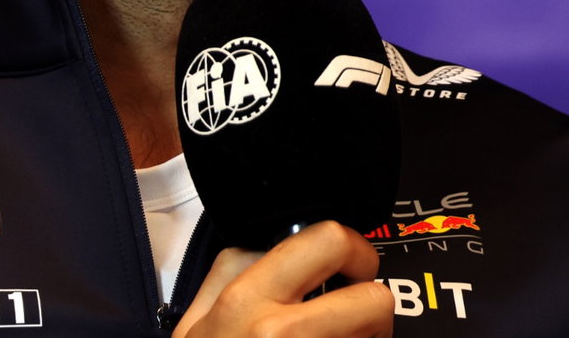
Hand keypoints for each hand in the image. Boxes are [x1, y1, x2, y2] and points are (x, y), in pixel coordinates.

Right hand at [174, 220, 393, 337]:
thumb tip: (268, 240)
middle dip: (373, 298)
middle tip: (359, 303)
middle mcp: (280, 333)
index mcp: (246, 299)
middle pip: (373, 297)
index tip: (348, 262)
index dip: (350, 248)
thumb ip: (229, 271)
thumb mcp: (195, 323)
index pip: (326, 240)